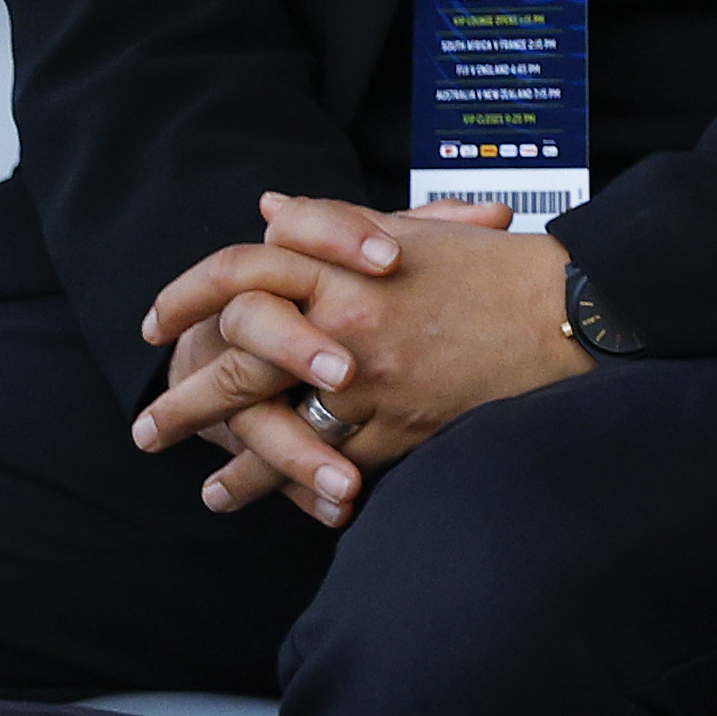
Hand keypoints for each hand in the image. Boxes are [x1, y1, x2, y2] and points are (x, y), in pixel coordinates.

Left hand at [132, 196, 575, 522]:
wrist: (571, 310)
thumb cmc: (496, 268)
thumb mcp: (411, 230)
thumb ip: (330, 224)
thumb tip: (264, 210)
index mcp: (344, 264)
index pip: (240, 271)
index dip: (187, 297)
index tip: (156, 326)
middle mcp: (347, 319)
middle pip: (234, 359)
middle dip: (183, 401)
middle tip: (145, 430)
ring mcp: (371, 377)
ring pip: (274, 426)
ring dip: (233, 464)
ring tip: (208, 493)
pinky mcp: (404, 424)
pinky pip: (333, 464)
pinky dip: (298, 489)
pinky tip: (280, 504)